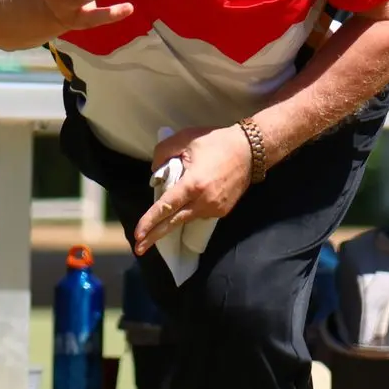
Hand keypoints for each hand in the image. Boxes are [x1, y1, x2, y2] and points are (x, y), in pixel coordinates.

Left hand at [133, 125, 252, 255]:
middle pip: (174, 223)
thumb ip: (163, 153)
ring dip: (171, 223)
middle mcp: (204, 201)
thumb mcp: (184, 139)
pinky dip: (188, 212)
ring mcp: (215, 209)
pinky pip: (199, 214)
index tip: (138, 235)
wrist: (251, 150)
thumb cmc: (217, 142)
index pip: (166, 207)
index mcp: (193, 184)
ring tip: (155, 227)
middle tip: (138, 249)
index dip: (150, 221)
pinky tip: (184, 206)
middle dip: (154, 237)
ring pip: (186, 219)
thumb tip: (155, 175)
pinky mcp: (222, 211)